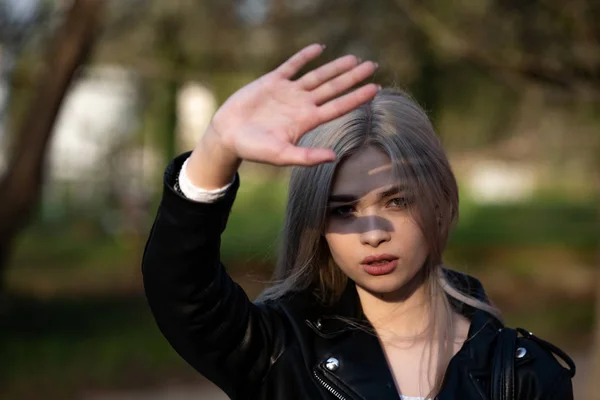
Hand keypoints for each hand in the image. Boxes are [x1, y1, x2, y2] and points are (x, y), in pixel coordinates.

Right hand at [206, 43, 378, 166]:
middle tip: (372, 66)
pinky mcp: (272, 81)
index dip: (356, 98)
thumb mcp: (281, 155)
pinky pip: (292, 65)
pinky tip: (319, 48)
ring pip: (317, 76)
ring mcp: (288, 92)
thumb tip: (334, 157)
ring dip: (335, 67)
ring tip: (354, 58)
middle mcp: (302, 105)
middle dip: (353, 78)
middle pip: (333, 88)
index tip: (375, 89)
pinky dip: (305, 56)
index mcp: (307, 121)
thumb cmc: (255, 149)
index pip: (338, 107)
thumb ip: (307, 157)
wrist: (228, 135)